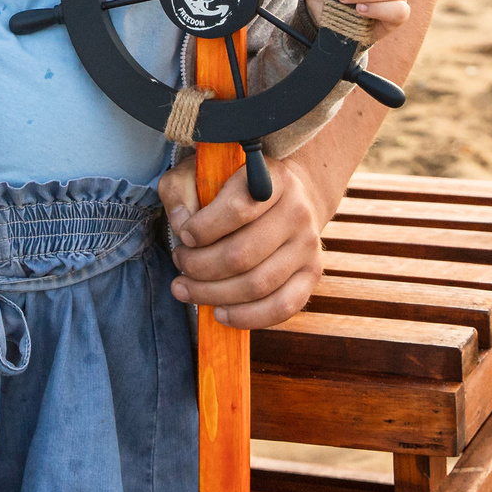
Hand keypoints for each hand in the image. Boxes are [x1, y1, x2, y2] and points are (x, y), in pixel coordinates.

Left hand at [155, 148, 328, 329]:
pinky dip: (246, 317)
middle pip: (242, 255)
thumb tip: (181, 224)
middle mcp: (297, 212)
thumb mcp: (201, 173)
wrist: (288, 199)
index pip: (238, 210)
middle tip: (180, 263)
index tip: (184, 236)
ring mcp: (308, 246)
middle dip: (200, 267)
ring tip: (186, 289)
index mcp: (273, 180)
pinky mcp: (311, 274)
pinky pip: (282, 307)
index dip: (203, 229)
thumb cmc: (234, 189)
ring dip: (213, 294)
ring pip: (257, 285)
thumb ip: (181, 190)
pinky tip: (219, 313)